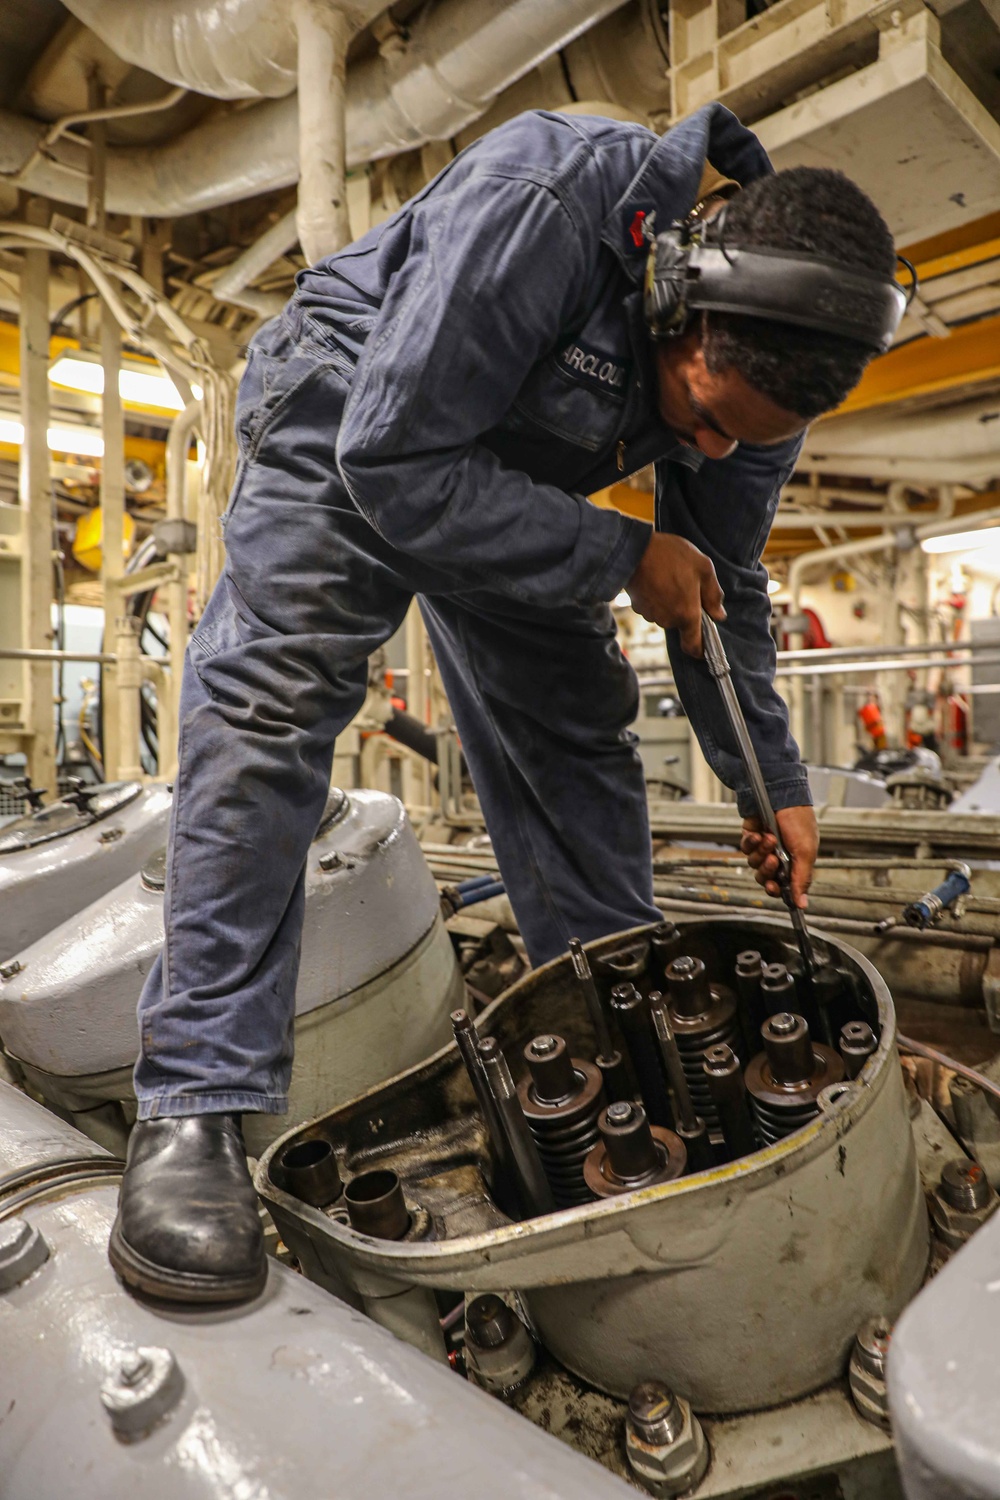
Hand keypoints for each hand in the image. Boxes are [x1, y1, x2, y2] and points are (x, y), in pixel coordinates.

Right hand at [626, 533, 724, 656]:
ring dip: (671, 602)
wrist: (634, 549)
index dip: (700, 650)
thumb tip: (719, 615)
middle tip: (687, 585)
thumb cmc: (671, 556)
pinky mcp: (637, 606)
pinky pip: (653, 607)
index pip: (693, 646)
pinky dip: (657, 597)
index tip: (704, 646)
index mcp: (687, 614)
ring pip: (666, 614)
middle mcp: (667, 620)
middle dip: (686, 609)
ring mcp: (650, 614)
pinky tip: (657, 578)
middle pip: (681, 623)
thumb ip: (713, 595)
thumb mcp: (703, 568)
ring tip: (670, 577)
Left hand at [740, 805, 817, 908]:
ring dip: (761, 853)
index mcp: (795, 862)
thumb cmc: (798, 820)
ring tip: (769, 839)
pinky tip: (758, 834)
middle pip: (765, 877)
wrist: (781, 794)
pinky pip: (745, 848)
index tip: (773, 887)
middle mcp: (779, 856)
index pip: (782, 885)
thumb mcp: (806, 852)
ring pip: (754, 864)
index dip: (775, 889)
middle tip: (773, 859)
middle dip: (767, 870)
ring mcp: (763, 847)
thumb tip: (802, 904)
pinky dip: (751, 842)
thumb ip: (801, 879)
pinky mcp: (751, 837)